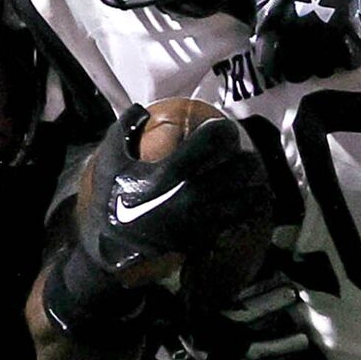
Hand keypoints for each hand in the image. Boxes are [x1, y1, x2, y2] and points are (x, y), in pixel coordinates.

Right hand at [42, 105, 273, 345]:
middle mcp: (188, 197)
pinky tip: (249, 199)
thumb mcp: (108, 163)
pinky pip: (239, 219)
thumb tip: (141, 109)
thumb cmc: (112, 202)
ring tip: (251, 176)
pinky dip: (249, 207)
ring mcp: (200, 220)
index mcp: (166, 175)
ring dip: (252, 183)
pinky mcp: (205, 237)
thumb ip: (123, 131)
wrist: (113, 250)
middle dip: (245, 159)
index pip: (208, 145)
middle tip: (242, 154)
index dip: (223, 132)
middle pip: (237, 171)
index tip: (225, 129)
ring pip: (245, 197)